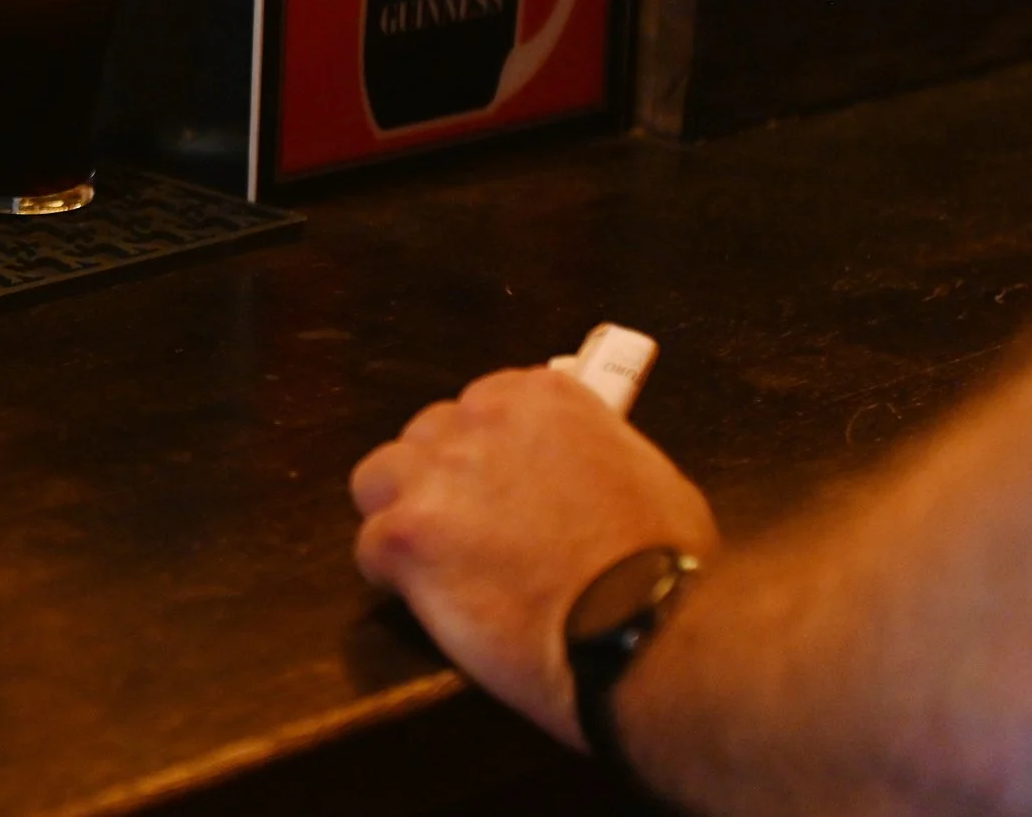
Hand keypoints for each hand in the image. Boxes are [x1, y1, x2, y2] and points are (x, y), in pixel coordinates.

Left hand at [350, 366, 718, 747]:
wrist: (643, 633)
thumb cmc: (661, 569)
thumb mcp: (644, 476)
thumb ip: (588, 452)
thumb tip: (571, 468)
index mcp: (540, 398)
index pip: (479, 407)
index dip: (482, 454)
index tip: (495, 488)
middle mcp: (481, 420)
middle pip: (425, 440)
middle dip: (440, 484)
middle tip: (470, 536)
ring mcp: (437, 474)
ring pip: (379, 481)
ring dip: (401, 517)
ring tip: (439, 566)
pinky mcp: (407, 534)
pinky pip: (370, 548)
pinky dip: (393, 578)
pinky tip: (432, 603)